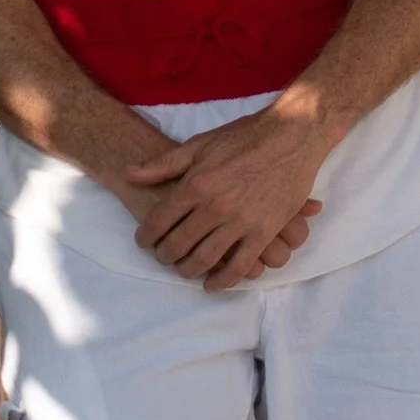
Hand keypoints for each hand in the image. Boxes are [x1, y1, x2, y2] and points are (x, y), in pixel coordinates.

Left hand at [120, 87, 345, 292]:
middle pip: (178, 244)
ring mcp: (241, 221)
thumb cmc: (244, 137)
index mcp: (196, 183)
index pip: (160, 220)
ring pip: (205, 259)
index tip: (143, 241)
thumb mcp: (199, 144)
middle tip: (162, 256)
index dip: (146, 235)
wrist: (291, 134)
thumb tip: (128, 173)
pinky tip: (212, 284)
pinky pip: (240, 267)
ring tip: (183, 269)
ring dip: (188, 270)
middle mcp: (215, 206)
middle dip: (164, 255)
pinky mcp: (265, 232)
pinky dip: (223, 281)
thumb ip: (163, 164)